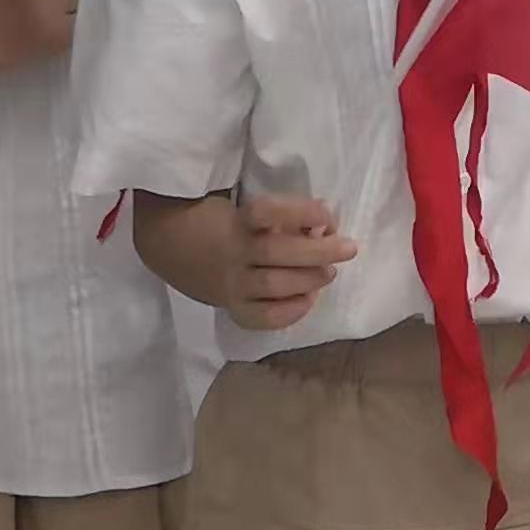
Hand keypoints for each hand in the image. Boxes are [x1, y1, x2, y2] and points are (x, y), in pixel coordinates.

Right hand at [227, 193, 356, 331]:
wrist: (181, 254)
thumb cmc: (232, 228)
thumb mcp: (251, 211)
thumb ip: (287, 216)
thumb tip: (327, 227)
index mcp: (238, 222)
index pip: (265, 212)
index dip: (300, 211)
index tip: (326, 214)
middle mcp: (233, 253)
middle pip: (274, 251)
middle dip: (318, 250)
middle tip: (348, 248)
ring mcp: (232, 285)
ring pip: (271, 284)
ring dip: (308, 279)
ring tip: (329, 272)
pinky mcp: (234, 309)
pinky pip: (263, 318)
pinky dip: (290, 312)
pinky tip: (307, 300)